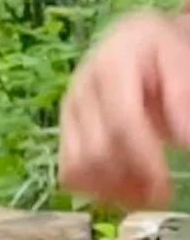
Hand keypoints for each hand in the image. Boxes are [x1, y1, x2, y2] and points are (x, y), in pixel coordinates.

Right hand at [59, 10, 189, 206]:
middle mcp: (82, 87)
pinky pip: (69, 171)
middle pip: (96, 150)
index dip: (142, 159)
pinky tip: (120, 190)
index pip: (121, 122)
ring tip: (142, 197)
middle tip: (160, 196)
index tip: (164, 187)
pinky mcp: (63, 128)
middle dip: (128, 181)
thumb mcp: (183, 60)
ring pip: (78, 166)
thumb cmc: (166, 51)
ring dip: (110, 190)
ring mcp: (68, 110)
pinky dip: (93, 189)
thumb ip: (183, 96)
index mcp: (114, 63)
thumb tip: (186, 140)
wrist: (138, 42)